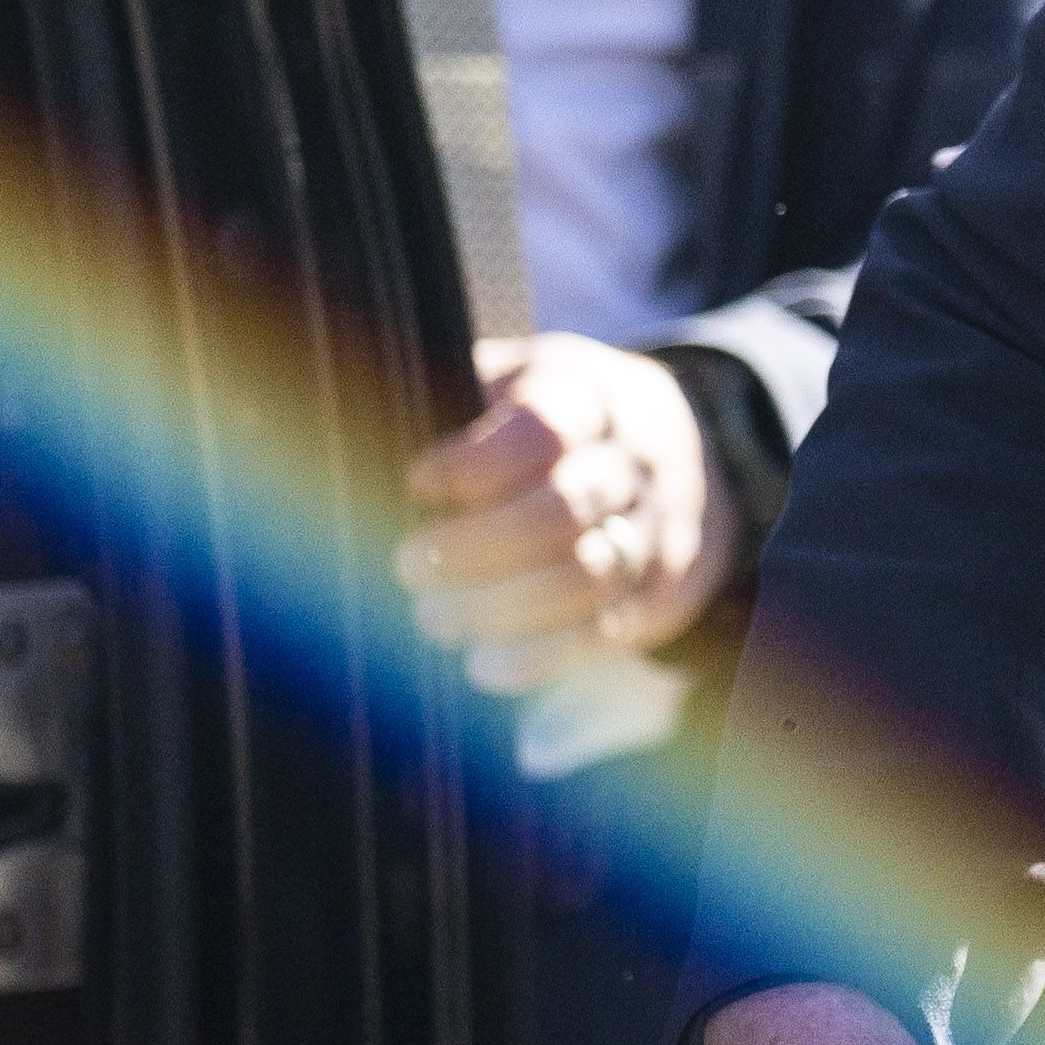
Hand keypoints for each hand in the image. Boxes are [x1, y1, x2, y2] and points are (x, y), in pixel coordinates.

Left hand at [394, 332, 744, 697]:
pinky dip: (536, 657)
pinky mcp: (659, 593)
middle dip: (476, 548)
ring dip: (498, 608)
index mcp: (592, 398)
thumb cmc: (558, 420)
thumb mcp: (520, 381)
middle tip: (409, 565)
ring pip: (586, 577)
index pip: (541, 430)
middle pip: (563, 509)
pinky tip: (481, 663)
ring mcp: (655, 529)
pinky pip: (601, 633)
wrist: (681, 453)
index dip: (474, 464)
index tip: (417, 482)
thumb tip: (363, 430)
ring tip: (432, 618)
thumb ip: (460, 398)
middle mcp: (634, 462)